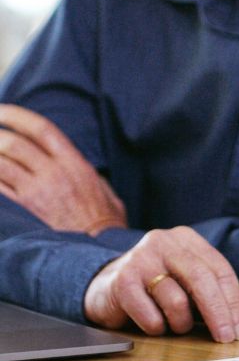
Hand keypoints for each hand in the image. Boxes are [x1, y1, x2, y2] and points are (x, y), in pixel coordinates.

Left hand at [0, 104, 126, 235]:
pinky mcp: (26, 210)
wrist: (100, 249)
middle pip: (14, 143)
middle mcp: (55, 174)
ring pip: (1, 164)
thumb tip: (72, 162)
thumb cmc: (106, 221)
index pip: (42, 129)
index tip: (2, 111)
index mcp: (75, 163)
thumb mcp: (104, 188)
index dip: (17, 116)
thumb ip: (86, 171)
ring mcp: (37, 192)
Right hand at [84, 226, 238, 342]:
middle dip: (219, 314)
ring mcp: (141, 259)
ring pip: (177, 301)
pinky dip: (157, 327)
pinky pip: (150, 316)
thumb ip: (219, 304)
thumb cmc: (157, 290)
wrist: (105, 288)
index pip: (221, 270)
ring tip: (175, 326)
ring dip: (181, 324)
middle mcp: (164, 242)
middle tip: (226, 339)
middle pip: (202, 280)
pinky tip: (153, 325)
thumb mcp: (190, 291)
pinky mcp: (121, 281)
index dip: (234, 303)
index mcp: (187, 240)